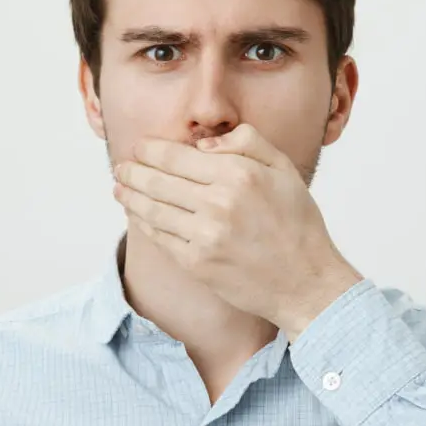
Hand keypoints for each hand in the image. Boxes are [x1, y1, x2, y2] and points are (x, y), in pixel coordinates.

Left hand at [112, 123, 362, 337]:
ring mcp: (204, 235)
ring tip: (119, 188)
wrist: (305, 282)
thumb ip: (247, 143)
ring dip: (129, 196)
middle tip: (121, 167)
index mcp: (238, 174)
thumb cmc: (298, 224)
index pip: (176, 156)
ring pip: (151, 208)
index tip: (140, 147)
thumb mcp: (284, 170)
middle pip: (156, 180)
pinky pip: (159, 237)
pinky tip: (136, 213)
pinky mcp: (196, 263)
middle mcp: (218, 203)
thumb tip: (202, 146)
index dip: (149, 150)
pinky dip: (142, 222)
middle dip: (131, 171)